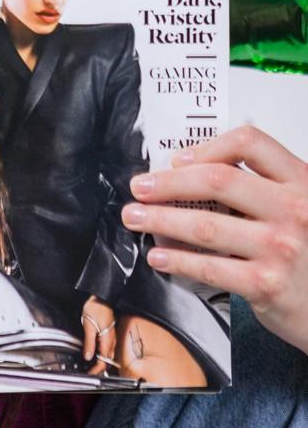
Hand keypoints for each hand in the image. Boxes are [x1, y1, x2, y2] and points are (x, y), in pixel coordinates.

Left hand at [80, 294, 115, 373]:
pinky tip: (95, 353)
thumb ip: (89, 343)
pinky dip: (101, 354)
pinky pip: (107, 348)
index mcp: (107, 340)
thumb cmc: (96, 308)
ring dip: (100, 361)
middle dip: (98, 368)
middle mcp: (112, 341)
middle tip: (89, 371)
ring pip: (108, 355)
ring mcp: (112, 338)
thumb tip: (88, 356)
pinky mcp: (110, 334)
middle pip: (107, 360)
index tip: (90, 373)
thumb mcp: (89, 326)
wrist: (102, 298)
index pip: (104, 362)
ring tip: (90, 365)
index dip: (96, 370)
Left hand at [121, 125, 307, 354]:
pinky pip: (210, 267)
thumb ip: (259, 188)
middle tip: (140, 188)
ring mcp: (282, 247)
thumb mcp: (296, 207)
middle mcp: (294, 209)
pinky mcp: (268, 284)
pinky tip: (159, 257)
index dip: (207, 147)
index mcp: (300, 181)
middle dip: (168, 183)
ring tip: (136, 218)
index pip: (250, 143)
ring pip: (206, 226)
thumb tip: (188, 173)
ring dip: (161, 221)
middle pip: (218, 180)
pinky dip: (178, 261)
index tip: (177, 160)